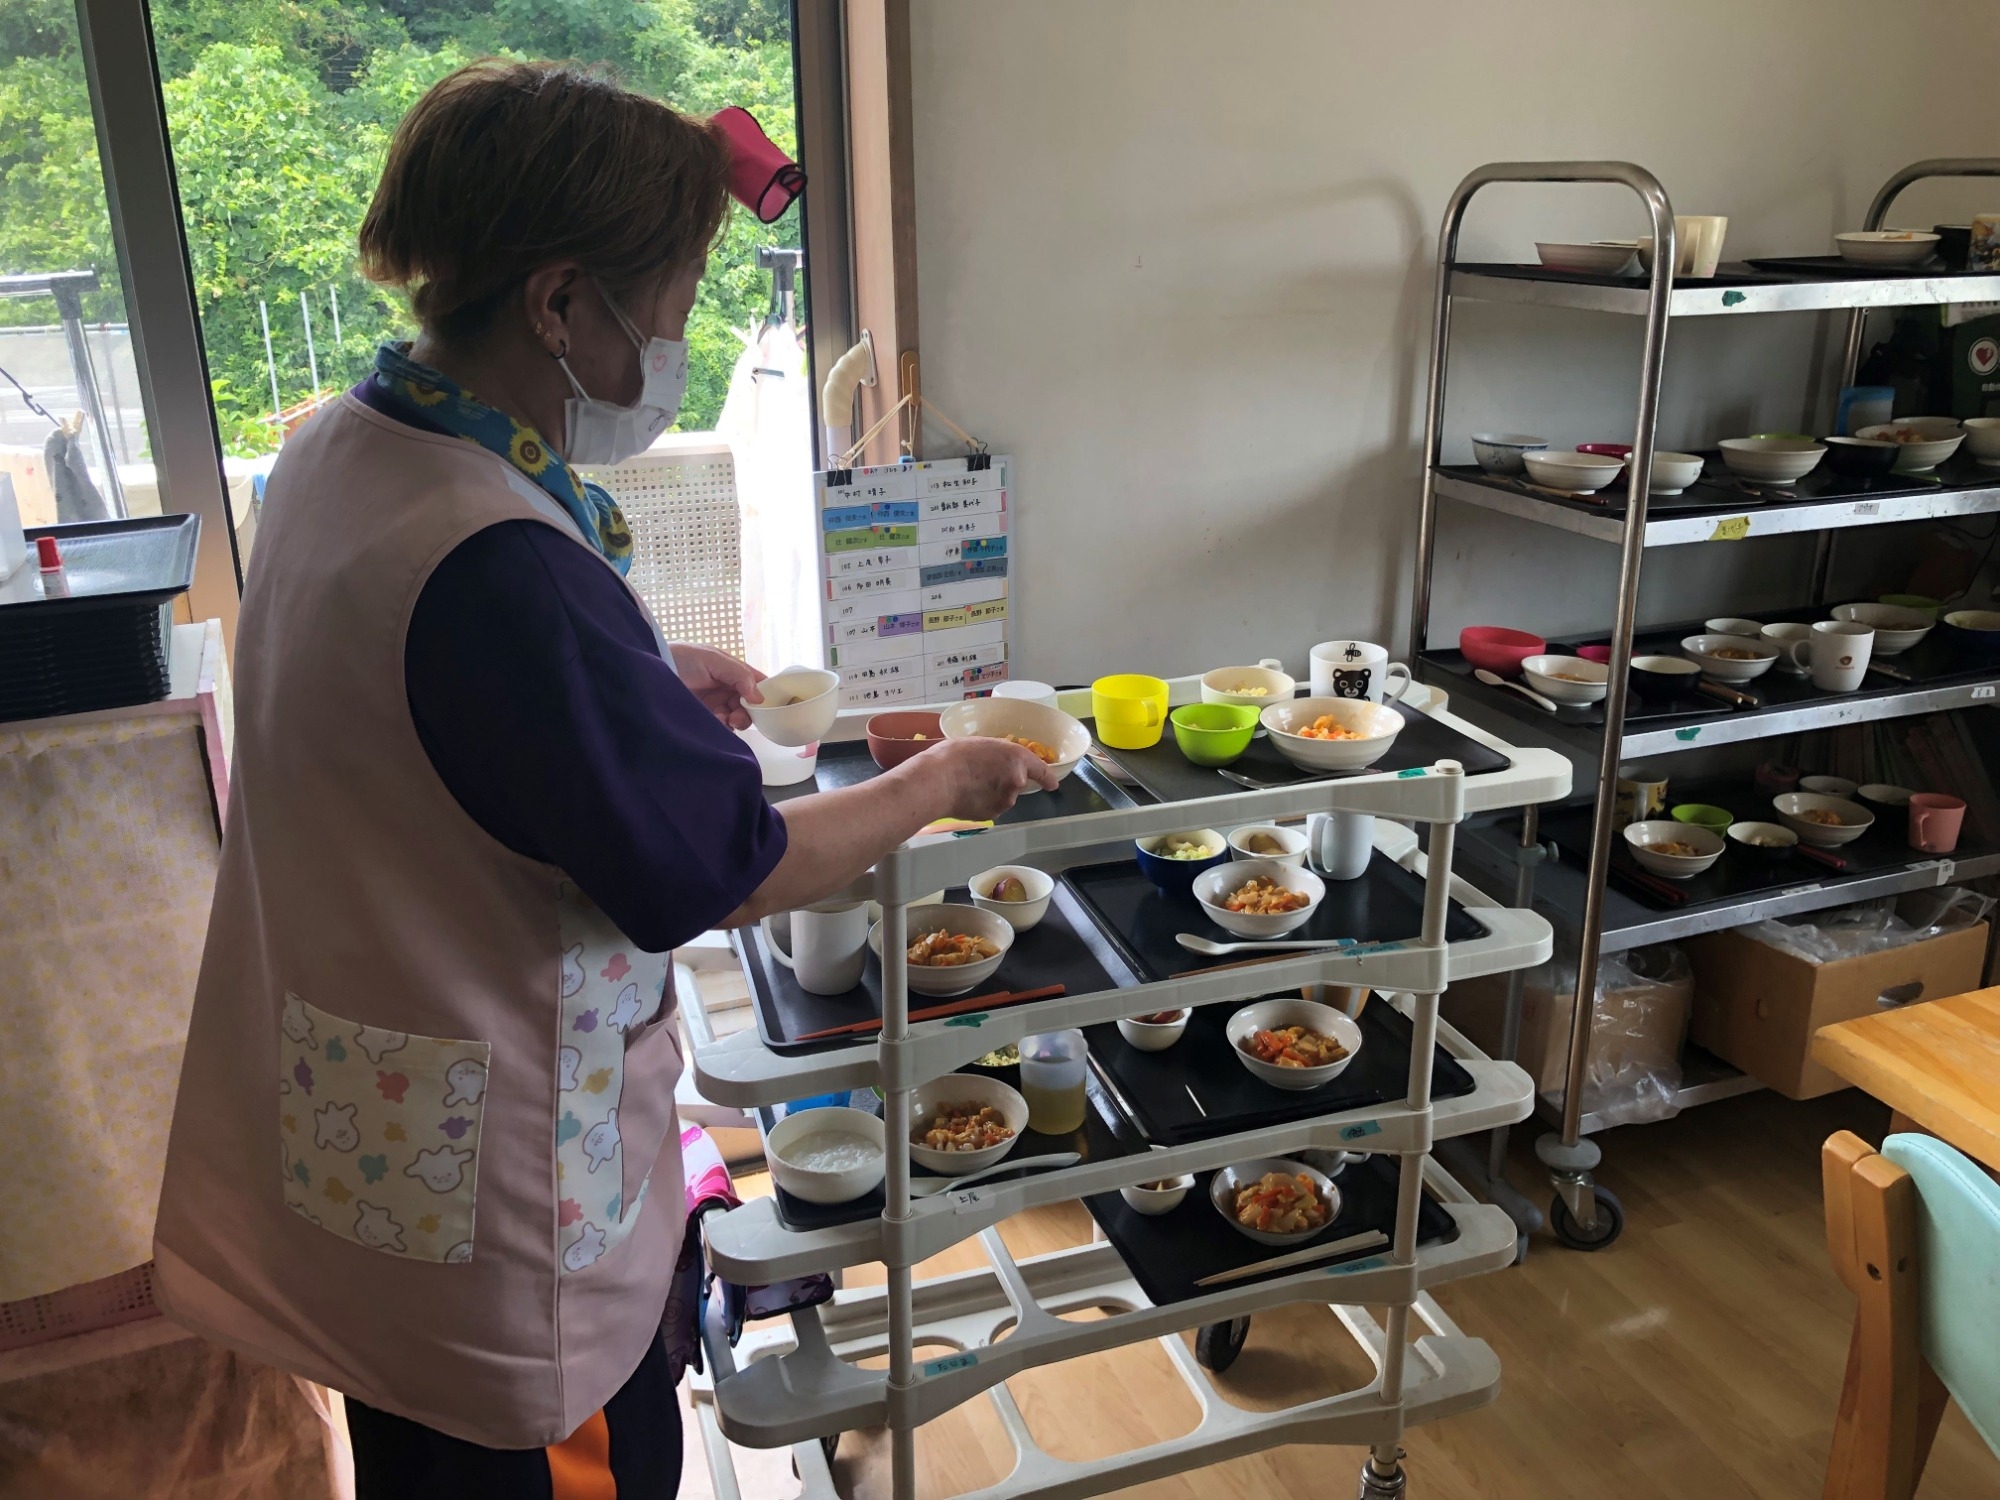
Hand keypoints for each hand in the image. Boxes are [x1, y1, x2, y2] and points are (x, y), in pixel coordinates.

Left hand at [671, 643, 763, 729]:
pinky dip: (722, 728)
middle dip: (748, 713)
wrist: (649, 672)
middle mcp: (726, 687)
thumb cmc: (680, 657)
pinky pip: (721, 728)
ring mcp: (714, 703)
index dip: (766, 694)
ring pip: (737, 718)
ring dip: (735, 721)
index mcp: (732, 670)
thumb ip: (739, 675)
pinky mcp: (703, 717)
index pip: (757, 683)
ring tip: (723, 719)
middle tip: (737, 717)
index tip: (767, 707)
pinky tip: (715, 722)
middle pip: (749, 705)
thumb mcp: (712, 659)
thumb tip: (759, 698)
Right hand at [908, 737, 1057, 821]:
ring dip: (991, 793)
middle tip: (980, 773)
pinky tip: (965, 796)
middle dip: (1002, 781)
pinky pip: (990, 808)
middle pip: (1016, 783)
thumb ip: (997, 755)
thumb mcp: (981, 744)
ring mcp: (1005, 801)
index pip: (1041, 770)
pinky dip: (981, 804)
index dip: (1047, 778)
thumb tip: (995, 762)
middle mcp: (1016, 781)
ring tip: (968, 784)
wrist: (937, 781)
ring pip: (1002, 797)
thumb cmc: (954, 756)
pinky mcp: (991, 815)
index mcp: (1017, 759)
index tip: (1052, 784)